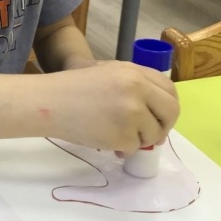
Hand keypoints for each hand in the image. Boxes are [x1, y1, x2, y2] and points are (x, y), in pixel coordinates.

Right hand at [37, 62, 179, 153]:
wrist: (49, 102)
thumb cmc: (73, 88)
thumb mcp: (107, 73)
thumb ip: (134, 86)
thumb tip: (157, 116)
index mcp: (135, 71)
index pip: (170, 89)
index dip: (167, 106)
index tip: (159, 117)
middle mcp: (138, 89)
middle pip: (171, 112)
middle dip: (163, 126)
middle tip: (150, 135)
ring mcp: (133, 112)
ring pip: (153, 134)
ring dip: (138, 139)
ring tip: (113, 133)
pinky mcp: (123, 134)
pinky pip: (134, 148)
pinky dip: (122, 149)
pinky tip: (104, 139)